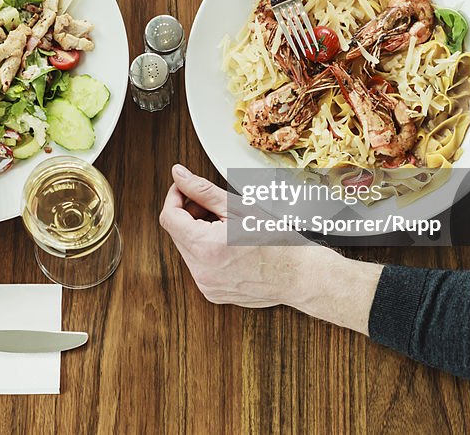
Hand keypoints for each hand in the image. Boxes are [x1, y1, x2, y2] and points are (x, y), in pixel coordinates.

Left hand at [159, 164, 312, 307]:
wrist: (301, 276)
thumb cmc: (278, 241)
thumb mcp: (240, 207)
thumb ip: (203, 191)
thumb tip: (178, 176)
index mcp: (205, 247)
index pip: (169, 217)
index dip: (175, 197)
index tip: (185, 189)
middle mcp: (201, 271)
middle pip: (177, 233)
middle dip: (190, 214)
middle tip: (216, 207)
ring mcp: (206, 286)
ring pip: (187, 249)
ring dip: (198, 233)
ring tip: (227, 227)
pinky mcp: (213, 293)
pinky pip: (199, 266)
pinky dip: (207, 252)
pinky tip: (229, 246)